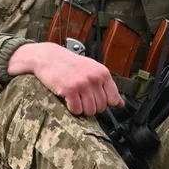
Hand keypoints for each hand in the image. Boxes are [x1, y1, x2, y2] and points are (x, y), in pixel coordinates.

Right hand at [9, 41, 123, 116]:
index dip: (104, 104)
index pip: (113, 99)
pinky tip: (68, 99)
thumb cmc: (70, 64)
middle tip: (81, 98)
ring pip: (90, 111)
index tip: (96, 101)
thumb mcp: (92, 70)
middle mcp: (95, 78)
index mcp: (103, 73)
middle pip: (101, 108)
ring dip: (81, 109)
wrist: (48, 57)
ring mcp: (82, 84)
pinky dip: (72, 109)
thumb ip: (106, 86)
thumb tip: (120, 104)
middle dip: (91, 107)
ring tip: (75, 99)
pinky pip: (77, 110)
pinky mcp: (70, 89)